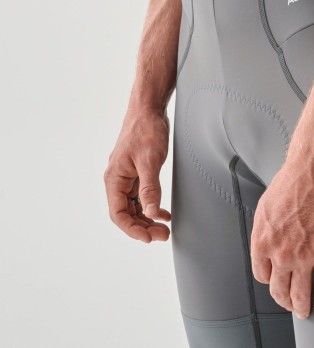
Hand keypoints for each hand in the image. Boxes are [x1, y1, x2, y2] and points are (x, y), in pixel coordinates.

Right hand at [104, 108, 171, 242]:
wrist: (148, 109)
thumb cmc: (146, 130)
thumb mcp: (150, 161)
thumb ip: (150, 188)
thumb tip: (149, 212)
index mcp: (114, 179)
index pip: (118, 214)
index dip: (132, 229)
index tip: (149, 238)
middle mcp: (117, 180)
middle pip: (126, 213)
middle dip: (143, 227)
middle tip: (163, 235)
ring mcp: (127, 177)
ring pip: (134, 206)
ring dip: (148, 219)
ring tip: (164, 228)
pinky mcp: (137, 172)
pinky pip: (141, 196)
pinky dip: (151, 206)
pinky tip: (163, 213)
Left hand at [250, 157, 313, 317]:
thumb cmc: (289, 186)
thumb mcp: (264, 209)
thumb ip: (263, 232)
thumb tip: (265, 246)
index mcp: (262, 243)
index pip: (262, 276)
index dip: (270, 281)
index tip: (277, 282)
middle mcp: (280, 255)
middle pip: (279, 291)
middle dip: (285, 302)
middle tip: (290, 306)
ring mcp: (304, 258)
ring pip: (301, 295)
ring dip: (302, 307)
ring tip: (305, 311)